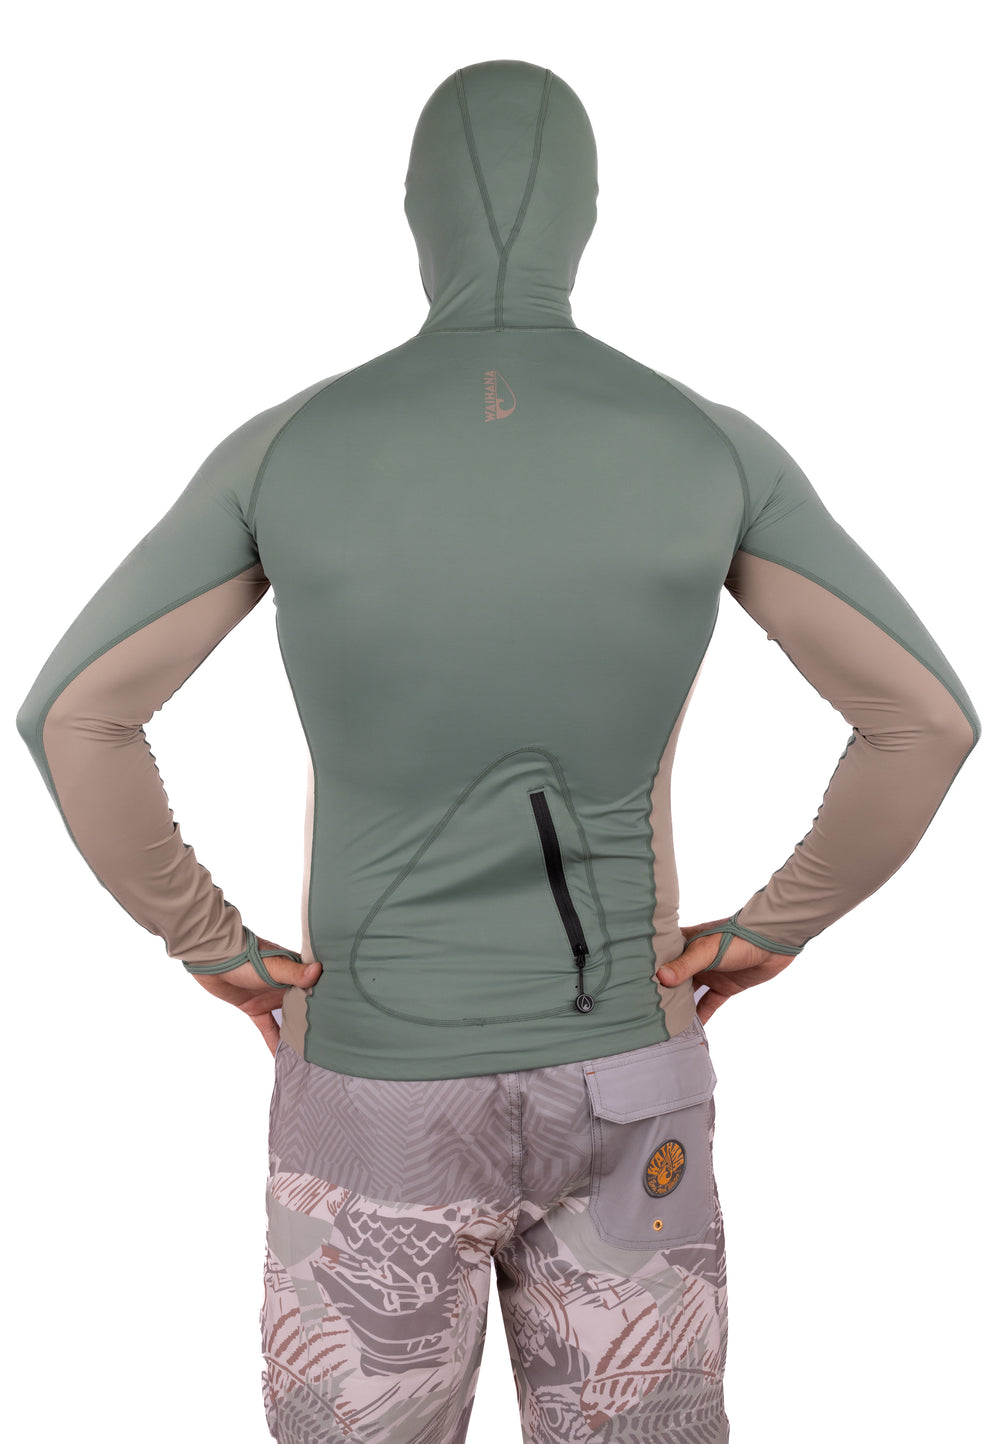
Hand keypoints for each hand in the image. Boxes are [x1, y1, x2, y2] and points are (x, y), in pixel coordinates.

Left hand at [188, 937, 322, 1055]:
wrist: (213, 959)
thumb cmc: (245, 956)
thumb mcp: (273, 965)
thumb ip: (294, 971)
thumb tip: (318, 971)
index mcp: (295, 970)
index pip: (317, 986)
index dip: (329, 999)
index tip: (344, 1014)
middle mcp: (287, 984)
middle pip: (305, 1005)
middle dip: (316, 1021)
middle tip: (332, 1041)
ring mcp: (271, 997)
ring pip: (288, 1019)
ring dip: (296, 1033)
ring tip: (309, 1053)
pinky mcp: (255, 1008)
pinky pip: (268, 1028)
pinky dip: (273, 1042)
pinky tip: (281, 1057)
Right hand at [656, 916, 796, 1024]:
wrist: (774, 942)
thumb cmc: (737, 938)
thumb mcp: (708, 951)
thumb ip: (686, 965)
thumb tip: (661, 978)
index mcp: (686, 943)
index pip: (661, 957)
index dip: (648, 969)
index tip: (631, 984)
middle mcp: (694, 959)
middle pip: (673, 978)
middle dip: (662, 992)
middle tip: (644, 1010)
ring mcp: (710, 974)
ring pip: (689, 994)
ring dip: (681, 1007)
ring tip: (664, 1023)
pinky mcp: (725, 987)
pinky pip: (709, 1004)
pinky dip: (702, 1016)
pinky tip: (692, 1030)